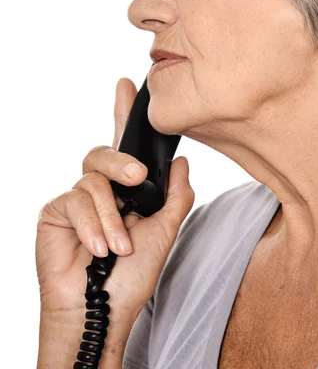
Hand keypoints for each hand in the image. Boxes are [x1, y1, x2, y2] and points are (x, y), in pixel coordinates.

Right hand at [35, 77, 194, 320]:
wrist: (102, 312)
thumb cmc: (131, 278)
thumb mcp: (164, 233)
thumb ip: (175, 197)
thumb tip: (181, 162)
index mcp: (125, 190)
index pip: (123, 144)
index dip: (123, 113)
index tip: (128, 85)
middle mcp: (100, 189)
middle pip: (103, 152)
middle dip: (121, 162)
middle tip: (137, 180)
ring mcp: (76, 199)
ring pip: (92, 181)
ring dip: (111, 217)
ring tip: (120, 246)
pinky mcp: (56, 212)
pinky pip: (74, 201)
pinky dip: (92, 226)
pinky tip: (98, 249)